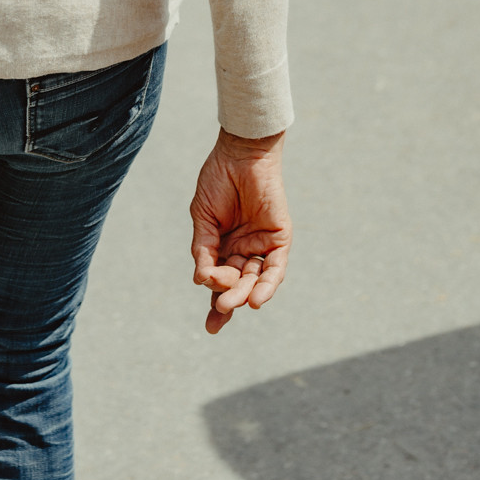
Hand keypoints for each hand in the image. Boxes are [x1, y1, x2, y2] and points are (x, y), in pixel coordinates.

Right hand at [190, 129, 291, 333]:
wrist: (239, 153)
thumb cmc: (218, 180)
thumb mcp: (203, 218)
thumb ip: (203, 249)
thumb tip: (200, 280)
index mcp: (223, 246)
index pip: (221, 282)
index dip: (217, 303)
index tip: (211, 327)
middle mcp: (244, 250)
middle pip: (238, 285)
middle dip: (228, 300)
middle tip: (220, 311)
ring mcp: (261, 245)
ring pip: (255, 280)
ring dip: (244, 294)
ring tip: (232, 303)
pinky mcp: (279, 238)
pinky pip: (275, 268)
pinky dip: (267, 285)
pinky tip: (256, 298)